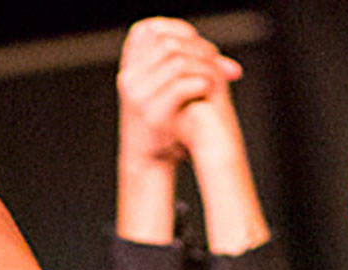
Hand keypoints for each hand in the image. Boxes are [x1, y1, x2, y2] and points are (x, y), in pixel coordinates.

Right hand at [117, 17, 240, 167]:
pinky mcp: (151, 113)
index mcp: (128, 67)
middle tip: (219, 62)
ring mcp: (138, 95)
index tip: (199, 40)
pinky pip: (181, 85)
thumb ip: (178, 67)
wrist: (148, 163)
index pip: (151, 29)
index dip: (179, 29)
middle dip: (198, 49)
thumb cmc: (162, 126)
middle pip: (168, 44)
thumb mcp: (160, 90)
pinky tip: (210, 89)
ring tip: (218, 77)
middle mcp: (128, 77)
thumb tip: (215, 53)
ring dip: (203, 66)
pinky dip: (200, 83)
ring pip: (177, 62)